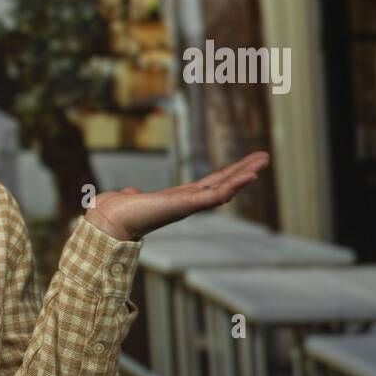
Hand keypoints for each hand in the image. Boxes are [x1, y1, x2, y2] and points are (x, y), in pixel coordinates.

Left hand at [84, 151, 270, 240]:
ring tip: (263, 162)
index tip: (245, 165)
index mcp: (179, 199)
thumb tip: (130, 192)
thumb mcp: (133, 197)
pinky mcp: (187, 205)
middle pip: (222, 183)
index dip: (227, 174)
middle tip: (265, 156)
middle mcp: (188, 202)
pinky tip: (249, 176)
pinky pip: (216, 195)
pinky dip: (233, 186)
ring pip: (224, 189)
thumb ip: (135, 194)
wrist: (110, 219)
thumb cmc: (119, 211)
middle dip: (243, 170)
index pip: (209, 184)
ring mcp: (189, 205)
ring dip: (244, 175)